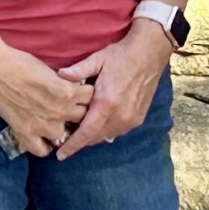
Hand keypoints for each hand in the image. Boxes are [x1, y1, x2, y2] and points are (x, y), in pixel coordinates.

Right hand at [0, 41, 92, 158]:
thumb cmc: (20, 63)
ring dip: (62, 129)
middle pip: (81, 117)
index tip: (79, 92)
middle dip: (77, 111)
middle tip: (68, 107)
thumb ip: (64, 83)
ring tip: (55, 122)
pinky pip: (42, 150)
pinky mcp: (25, 133)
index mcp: (66, 92)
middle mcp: (58, 111)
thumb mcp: (49, 70)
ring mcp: (42, 125)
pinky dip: (44, 147)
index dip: (84, 93)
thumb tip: (73, 89)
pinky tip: (42, 138)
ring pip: (65, 136)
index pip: (89, 97)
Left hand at [56, 19, 172, 157]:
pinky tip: (98, 122)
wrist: (149, 53)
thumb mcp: (97, 60)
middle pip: (94, 138)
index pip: (86, 133)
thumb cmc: (121, 56)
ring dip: (93, 135)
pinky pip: (117, 131)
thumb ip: (77, 71)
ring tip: (80, 130)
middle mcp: (120, 116)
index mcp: (106, 104)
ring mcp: (131, 119)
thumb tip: (59, 75)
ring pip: (106, 136)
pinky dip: (106, 130)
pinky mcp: (138, 118)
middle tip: (64, 138)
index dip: (72, 146)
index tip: (60, 156)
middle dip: (80, 141)